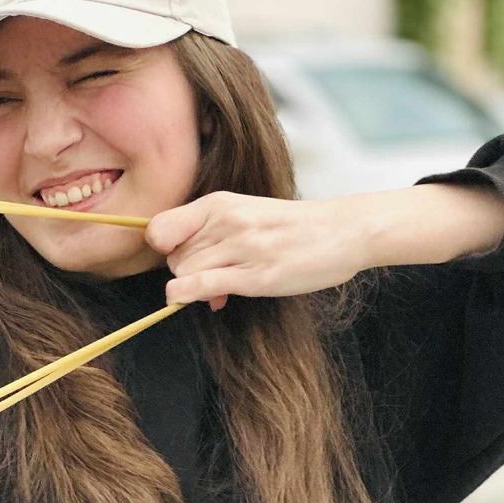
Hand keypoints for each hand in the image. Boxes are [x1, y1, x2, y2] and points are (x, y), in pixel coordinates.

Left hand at [147, 183, 503, 307]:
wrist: (343, 230)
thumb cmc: (293, 227)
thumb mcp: (247, 215)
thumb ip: (212, 238)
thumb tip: (183, 277)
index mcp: (219, 203)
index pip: (160, 228)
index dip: (163, 249)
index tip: (180, 258)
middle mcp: (225, 221)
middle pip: (172, 257)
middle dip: (186, 272)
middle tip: (215, 279)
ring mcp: (240, 246)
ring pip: (184, 272)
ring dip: (196, 286)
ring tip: (225, 288)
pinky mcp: (256, 275)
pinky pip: (200, 284)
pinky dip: (187, 294)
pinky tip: (206, 299)